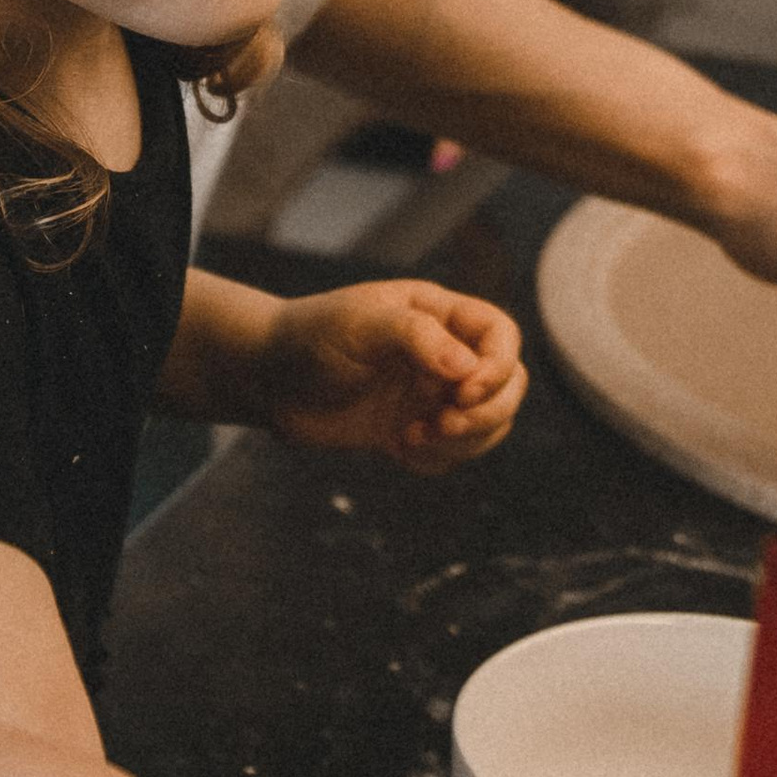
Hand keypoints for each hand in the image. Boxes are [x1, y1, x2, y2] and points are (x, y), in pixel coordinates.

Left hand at [254, 278, 526, 474]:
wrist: (268, 378)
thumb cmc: (311, 337)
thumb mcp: (360, 325)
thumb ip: (415, 337)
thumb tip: (468, 368)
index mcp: (438, 316)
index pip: (500, 336)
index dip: (497, 367)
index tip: (463, 392)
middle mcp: (445, 355)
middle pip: (508, 385)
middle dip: (486, 412)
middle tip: (441, 425)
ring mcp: (432, 394)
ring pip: (489, 424)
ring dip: (464, 441)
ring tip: (412, 438)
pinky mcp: (415, 430)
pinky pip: (455, 454)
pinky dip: (438, 459)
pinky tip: (397, 449)